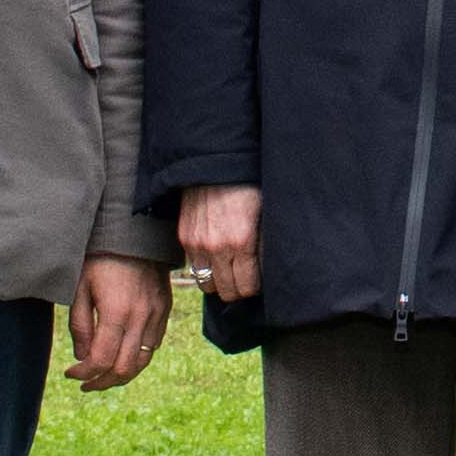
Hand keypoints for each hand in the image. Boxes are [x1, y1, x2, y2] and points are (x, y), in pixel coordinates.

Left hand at [69, 257, 173, 388]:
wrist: (134, 230)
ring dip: (121, 375)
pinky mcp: (164, 309)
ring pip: (142, 361)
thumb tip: (82, 357)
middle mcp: (140, 318)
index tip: (69, 373)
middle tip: (85, 383)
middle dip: (102, 382)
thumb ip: (80, 326)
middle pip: (124, 369)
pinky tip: (121, 355)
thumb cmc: (100, 258)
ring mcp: (156, 314)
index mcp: (116, 312)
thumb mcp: (80, 288)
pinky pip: (153, 344)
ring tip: (102, 377)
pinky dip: (136, 358)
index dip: (83, 373)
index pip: (101, 360)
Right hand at [169, 185, 262, 304]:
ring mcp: (197, 244)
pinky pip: (195, 268)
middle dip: (239, 287)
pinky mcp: (185, 238)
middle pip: (227, 292)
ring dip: (220, 281)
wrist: (214, 163)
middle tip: (247, 277)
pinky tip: (216, 256)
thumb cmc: (247, 185)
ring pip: (208, 285)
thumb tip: (270, 269)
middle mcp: (217, 247)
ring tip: (230, 269)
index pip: (247, 288)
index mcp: (242, 241)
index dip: (256, 286)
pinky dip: (206, 267)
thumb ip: (266, 244)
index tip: (260, 279)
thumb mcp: (265, 213)